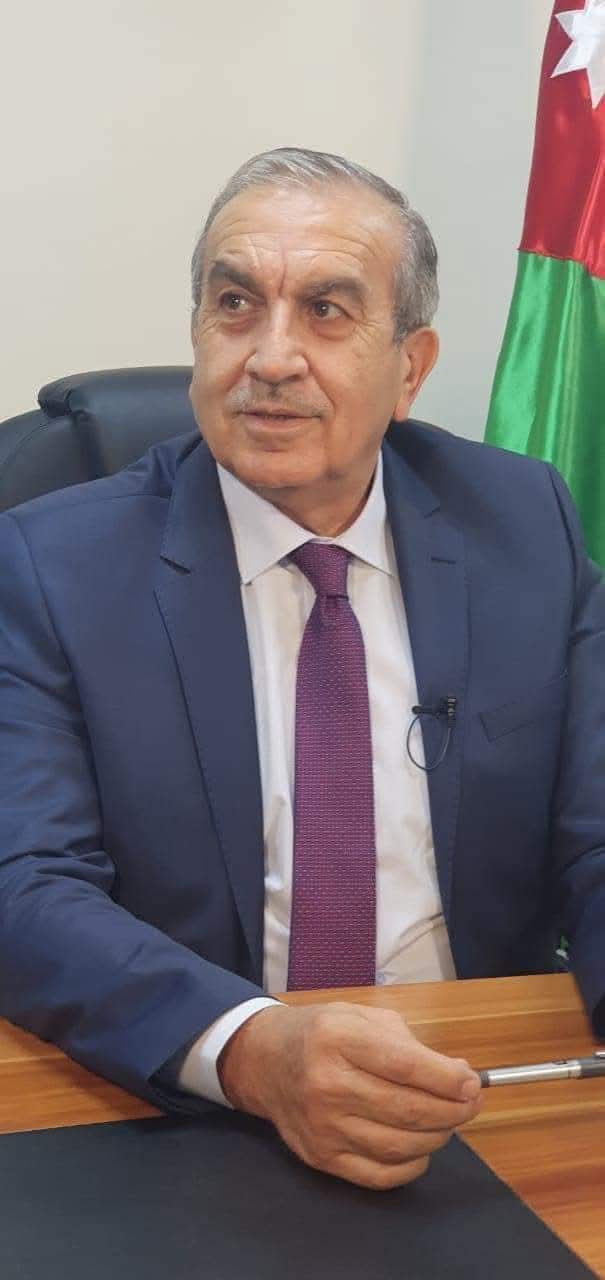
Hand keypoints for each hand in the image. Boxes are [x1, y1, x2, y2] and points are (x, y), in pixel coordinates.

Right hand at [218, 1001, 481, 1189]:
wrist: (264, 1062)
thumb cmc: (322, 1034)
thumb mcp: (360, 1016)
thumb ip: (409, 1043)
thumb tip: (458, 1075)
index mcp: (338, 1038)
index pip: (404, 1065)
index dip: (446, 1079)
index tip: (472, 1083)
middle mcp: (327, 1083)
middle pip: (407, 1109)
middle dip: (452, 1109)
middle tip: (470, 1103)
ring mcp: (323, 1125)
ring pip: (399, 1145)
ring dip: (437, 1136)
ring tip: (447, 1121)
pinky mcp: (322, 1157)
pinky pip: (380, 1175)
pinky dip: (412, 1166)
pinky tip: (421, 1148)